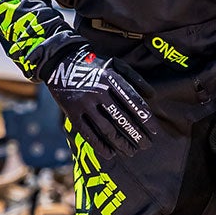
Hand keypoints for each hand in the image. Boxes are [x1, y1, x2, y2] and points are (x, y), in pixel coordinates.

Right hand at [44, 44, 155, 161]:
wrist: (60, 60)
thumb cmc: (94, 63)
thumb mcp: (115, 64)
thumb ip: (135, 78)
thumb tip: (153, 96)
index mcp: (111, 77)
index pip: (133, 102)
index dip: (145, 118)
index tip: (155, 131)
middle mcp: (98, 90)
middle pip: (121, 118)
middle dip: (136, 134)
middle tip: (146, 145)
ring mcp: (83, 102)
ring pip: (106, 128)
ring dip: (120, 143)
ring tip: (131, 151)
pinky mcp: (72, 112)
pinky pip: (87, 133)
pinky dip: (99, 145)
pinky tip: (110, 154)